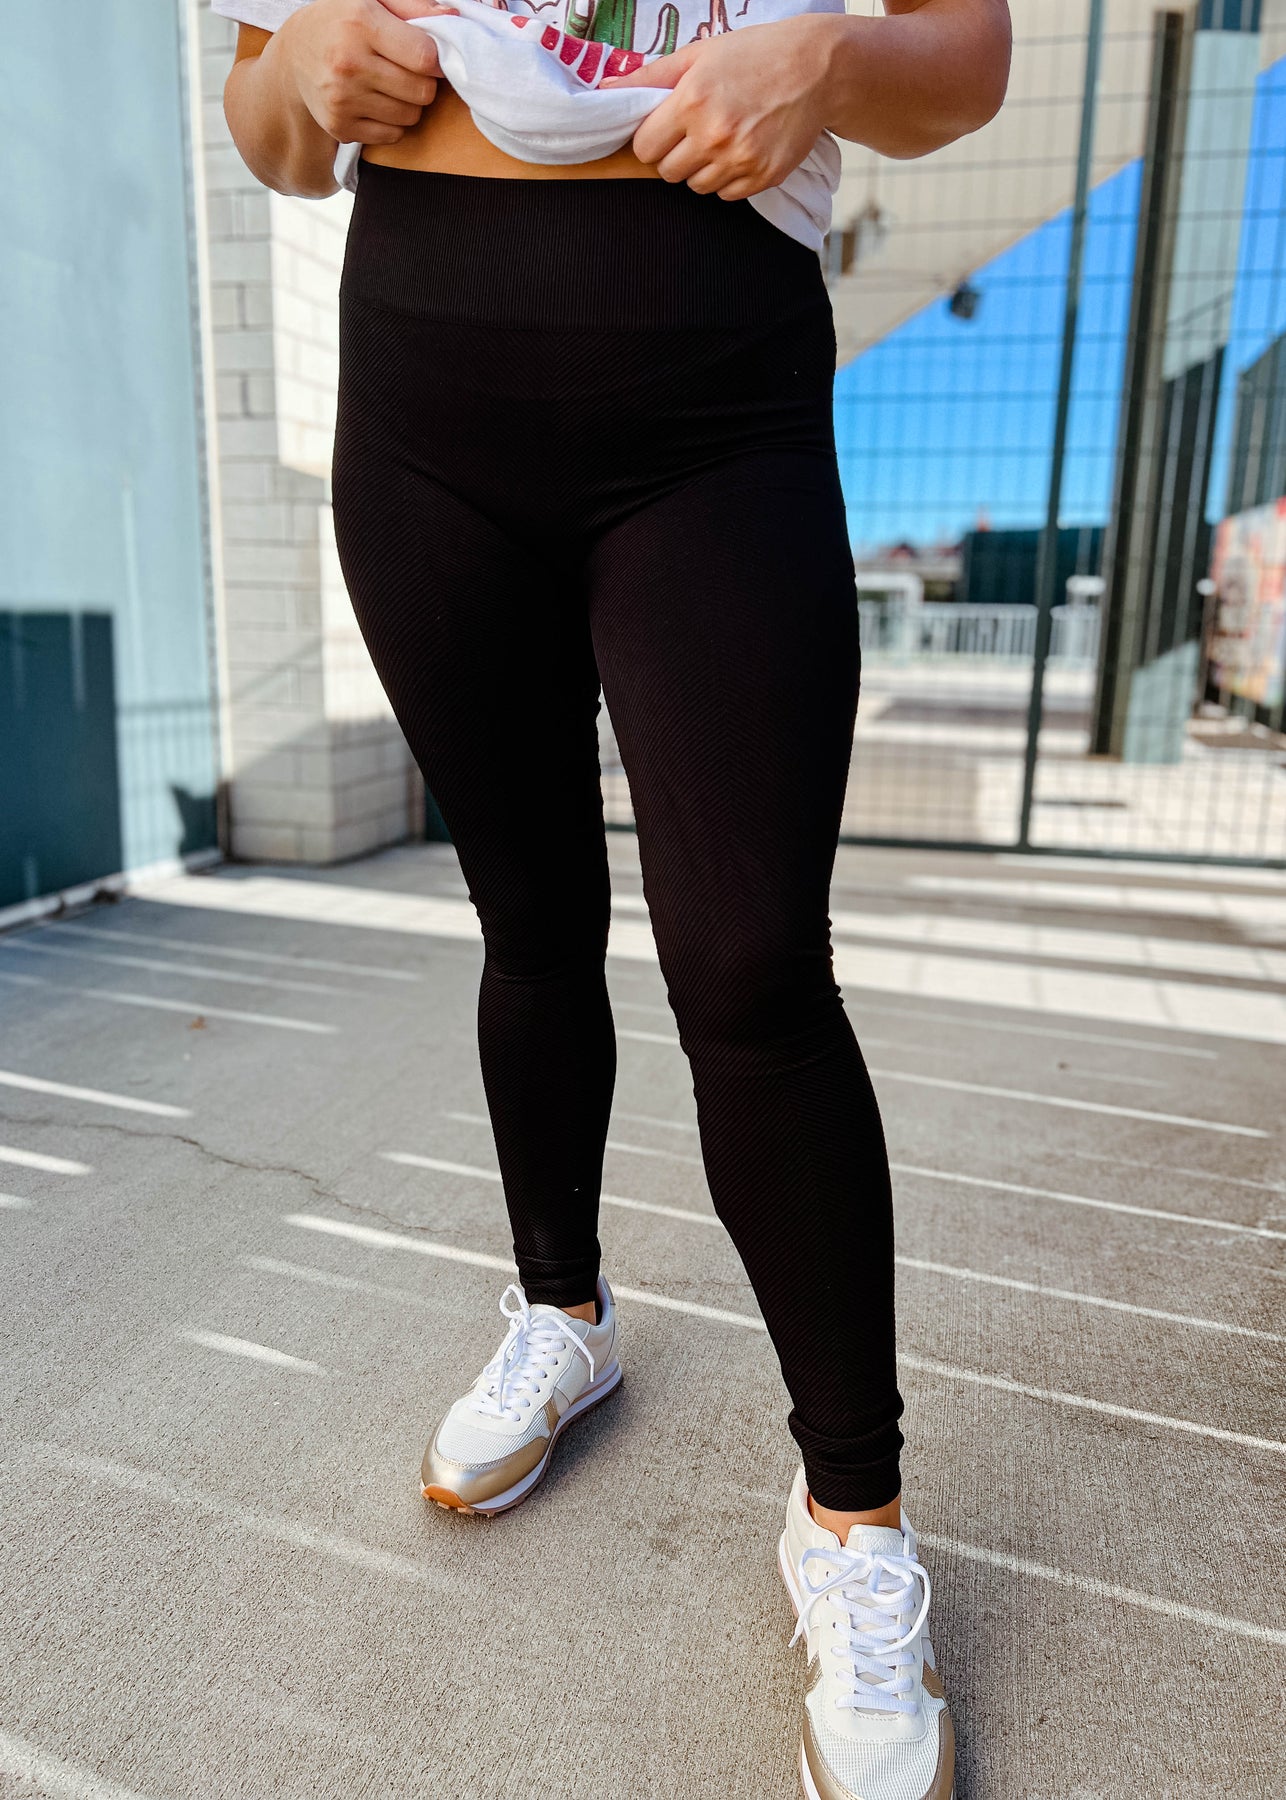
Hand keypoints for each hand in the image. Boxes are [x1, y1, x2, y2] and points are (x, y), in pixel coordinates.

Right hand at [276, 0, 457, 144]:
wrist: (293, 57)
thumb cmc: (340, 22)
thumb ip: (413, 5)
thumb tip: (453, 18)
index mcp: (360, 24)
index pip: (425, 56)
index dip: (436, 58)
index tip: (427, 55)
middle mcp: (349, 64)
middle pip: (422, 91)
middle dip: (423, 82)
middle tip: (408, 71)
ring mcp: (343, 100)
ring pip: (410, 116)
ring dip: (409, 103)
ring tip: (390, 85)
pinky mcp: (341, 127)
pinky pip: (392, 135)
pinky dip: (392, 121)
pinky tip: (376, 102)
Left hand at [600, 17, 833, 199]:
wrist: (816, 68)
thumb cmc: (754, 55)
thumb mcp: (699, 54)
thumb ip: (651, 77)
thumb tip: (606, 88)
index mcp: (692, 101)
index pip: (644, 147)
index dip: (651, 138)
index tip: (665, 128)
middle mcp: (714, 135)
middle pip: (667, 172)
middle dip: (674, 155)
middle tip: (695, 132)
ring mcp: (740, 160)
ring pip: (696, 187)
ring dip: (701, 169)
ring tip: (721, 139)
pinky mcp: (763, 177)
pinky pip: (726, 195)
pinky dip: (728, 179)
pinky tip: (741, 150)